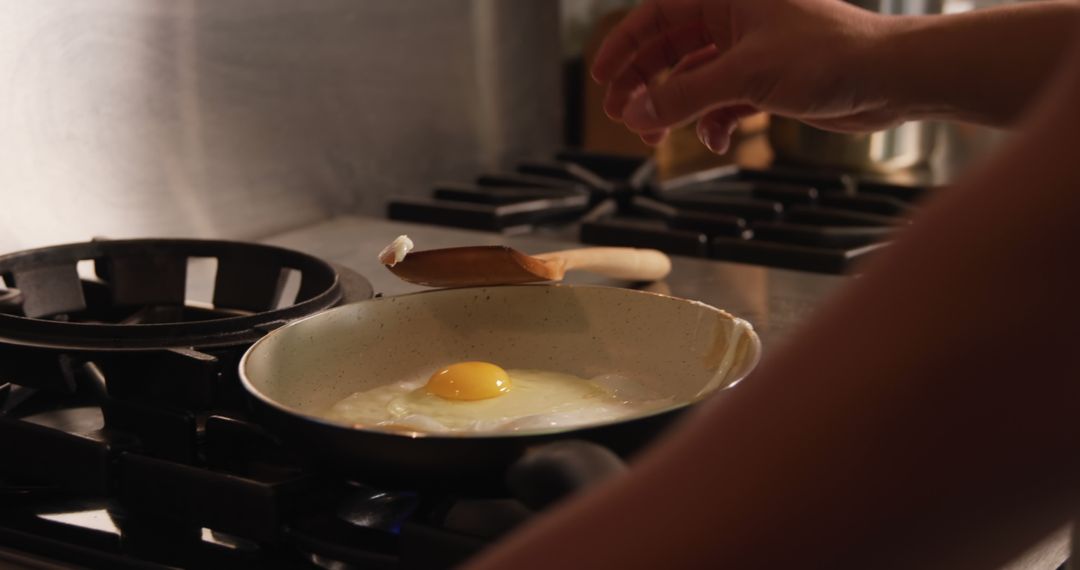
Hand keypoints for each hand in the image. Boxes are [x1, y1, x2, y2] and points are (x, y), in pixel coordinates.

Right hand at [592, 0, 904, 153]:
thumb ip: (684, 96)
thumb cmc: (830, 54)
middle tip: (622, 115)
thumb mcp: (744, 75)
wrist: (889, 78)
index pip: (657, 15)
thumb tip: (636, 113)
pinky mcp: (768, 79)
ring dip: (675, 109)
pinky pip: (722, 100)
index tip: (601, 78)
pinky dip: (713, 121)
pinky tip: (716, 138)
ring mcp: (751, 50)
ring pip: (694, 79)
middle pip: (670, 49)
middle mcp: (736, 17)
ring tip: (656, 137)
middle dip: (645, 84)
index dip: (624, 46)